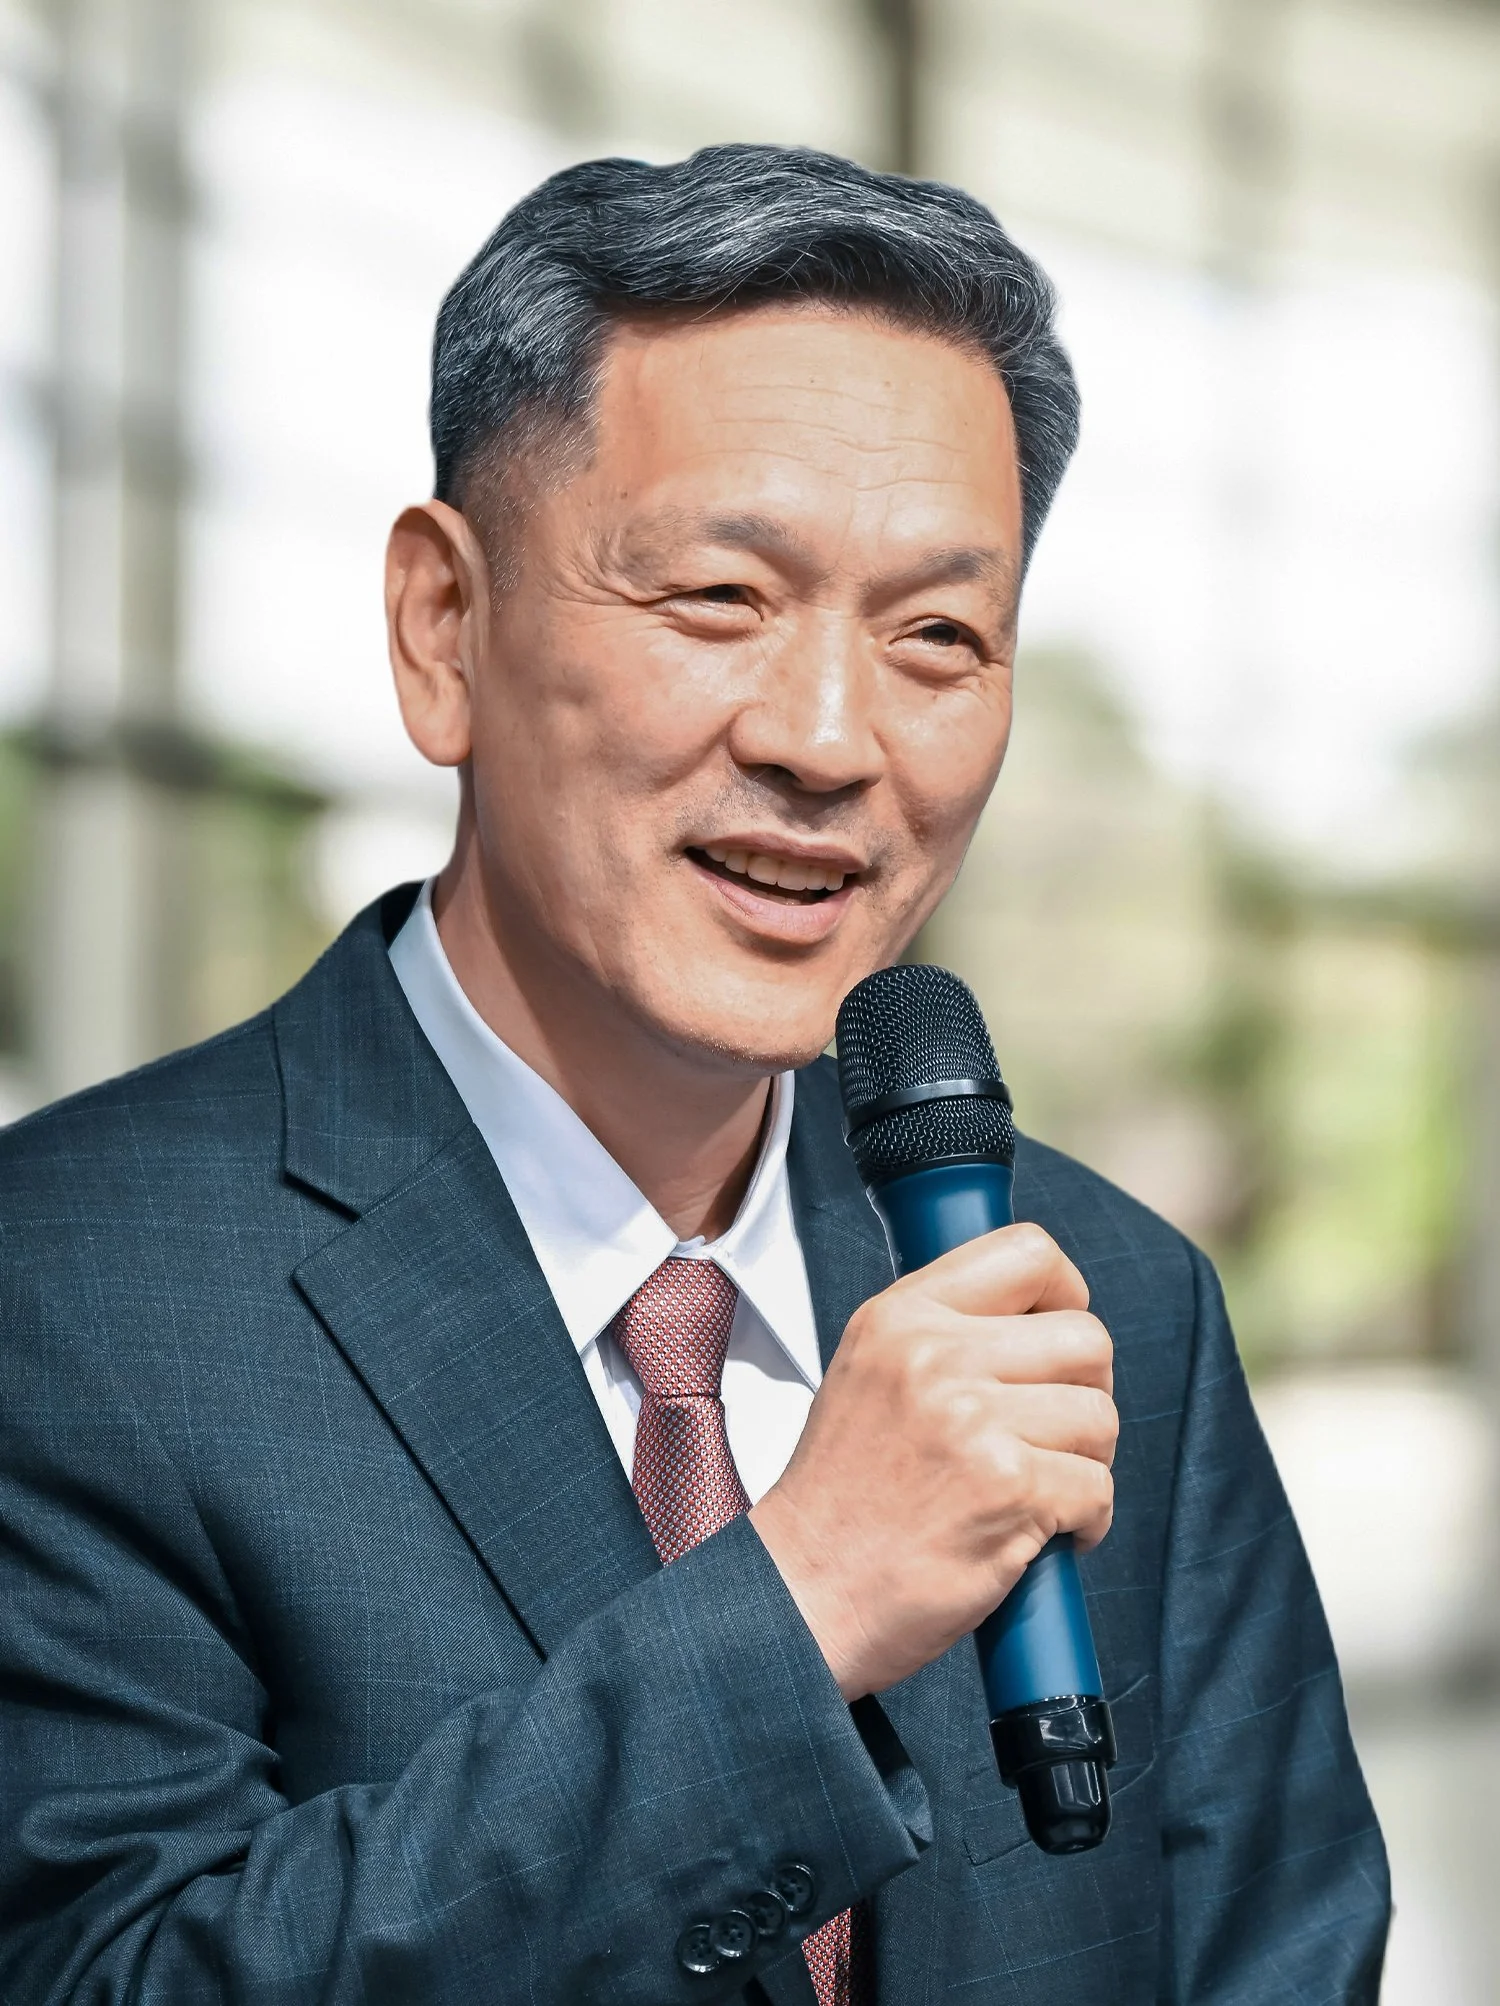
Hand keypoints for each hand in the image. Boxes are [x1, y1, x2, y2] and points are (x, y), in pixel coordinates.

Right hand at [749, 1223, 1115, 1700]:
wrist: (803, 1595)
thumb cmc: (840, 1500)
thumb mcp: (867, 1374)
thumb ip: (941, 1334)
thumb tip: (1039, 1318)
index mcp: (900, 1316)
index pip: (1026, 1251)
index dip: (1065, 1294)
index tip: (1056, 1343)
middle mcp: (935, 1355)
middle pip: (1086, 1337)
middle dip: (1086, 1394)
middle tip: (1052, 1436)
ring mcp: (973, 1420)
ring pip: (1100, 1416)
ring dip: (1086, 1463)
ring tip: (1036, 1490)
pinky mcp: (1009, 1488)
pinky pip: (1098, 1487)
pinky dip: (1085, 1521)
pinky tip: (1040, 1535)